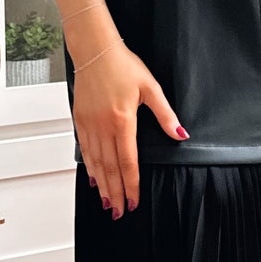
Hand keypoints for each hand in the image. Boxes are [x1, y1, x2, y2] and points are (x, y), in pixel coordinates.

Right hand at [72, 40, 187, 216]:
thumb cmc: (122, 65)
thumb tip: (180, 134)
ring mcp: (89, 124)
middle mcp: (103, 127)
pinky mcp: (80, 119)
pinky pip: (85, 149)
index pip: (128, 162)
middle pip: (110, 168)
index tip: (134, 201)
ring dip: (102, 185)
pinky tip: (94, 177)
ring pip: (96, 162)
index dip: (131, 185)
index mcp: (122, 121)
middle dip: (116, 193)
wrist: (94, 49)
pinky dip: (90, 166)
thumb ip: (165, 115)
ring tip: (107, 202)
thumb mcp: (150, 88)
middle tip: (119, 212)